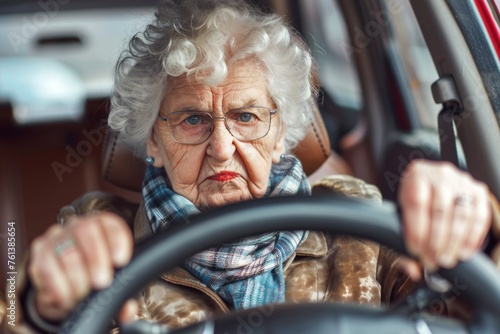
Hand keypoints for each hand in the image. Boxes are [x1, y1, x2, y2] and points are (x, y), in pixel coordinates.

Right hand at [28, 212, 134, 321]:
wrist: (67, 284)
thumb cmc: (96, 277)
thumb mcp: (114, 283)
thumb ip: (123, 294)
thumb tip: (129, 309)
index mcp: (103, 225)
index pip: (111, 224)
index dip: (117, 240)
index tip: (121, 261)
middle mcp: (79, 226)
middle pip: (86, 230)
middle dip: (96, 258)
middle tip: (102, 282)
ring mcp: (57, 237)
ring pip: (66, 251)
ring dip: (77, 277)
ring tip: (83, 294)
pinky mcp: (39, 253)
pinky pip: (47, 267)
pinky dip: (58, 287)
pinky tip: (67, 298)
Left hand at [398, 160, 490, 275]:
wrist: (430, 181)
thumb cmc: (415, 200)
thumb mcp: (401, 213)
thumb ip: (401, 239)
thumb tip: (412, 270)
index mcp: (416, 176)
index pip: (416, 203)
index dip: (416, 230)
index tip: (415, 251)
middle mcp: (440, 175)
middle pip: (440, 211)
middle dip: (436, 241)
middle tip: (431, 261)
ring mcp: (462, 182)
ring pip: (461, 215)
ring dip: (454, 243)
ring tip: (446, 260)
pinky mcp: (478, 191)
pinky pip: (479, 217)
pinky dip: (472, 238)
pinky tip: (463, 253)